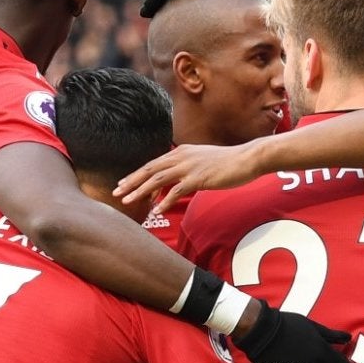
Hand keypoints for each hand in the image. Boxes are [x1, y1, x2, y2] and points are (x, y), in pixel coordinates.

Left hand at [114, 142, 262, 213]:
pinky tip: (156, 210)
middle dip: (131, 181)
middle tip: (116, 192)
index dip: (137, 174)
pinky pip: (176, 190)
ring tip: (127, 200)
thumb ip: (186, 170)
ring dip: (141, 190)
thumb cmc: (228, 163)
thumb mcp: (202, 163)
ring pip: (158, 179)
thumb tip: (174, 184)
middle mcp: (181, 156)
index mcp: (181, 152)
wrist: (247, 158)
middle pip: (150, 169)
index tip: (123, 183)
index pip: (153, 164)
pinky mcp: (199, 178)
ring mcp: (189, 166)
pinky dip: (164, 200)